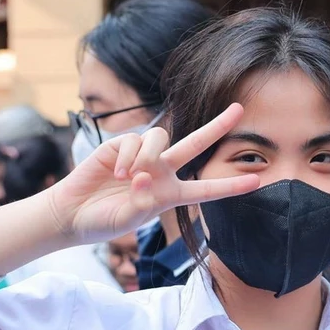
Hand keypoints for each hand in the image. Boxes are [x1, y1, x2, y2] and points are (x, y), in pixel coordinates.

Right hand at [47, 103, 259, 244]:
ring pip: (161, 138)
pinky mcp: (121, 145)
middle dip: (217, 126)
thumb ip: (143, 200)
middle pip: (195, 144)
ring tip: (130, 179)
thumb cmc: (103, 221)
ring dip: (148, 157)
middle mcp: (161, 171)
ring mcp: (143, 157)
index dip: (230, 186)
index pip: (206, 189)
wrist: (71, 214)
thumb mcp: (130, 218)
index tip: (258, 181)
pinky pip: (135, 140)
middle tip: (239, 109)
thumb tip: (146, 176)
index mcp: (170, 194)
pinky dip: (128, 156)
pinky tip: (117, 172)